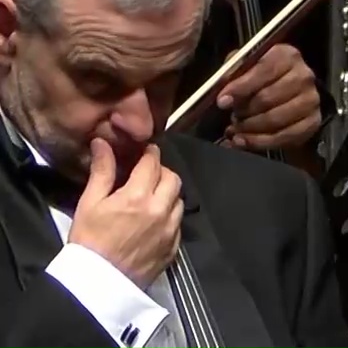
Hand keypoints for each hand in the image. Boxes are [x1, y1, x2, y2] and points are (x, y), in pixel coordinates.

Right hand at [68, 141, 181, 287]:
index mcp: (139, 196)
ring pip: (179, 200)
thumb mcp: (89, 204)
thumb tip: (103, 143)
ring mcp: (170, 229)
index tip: (145, 152)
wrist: (96, 285)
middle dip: (161, 172)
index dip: (149, 154)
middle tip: (146, 175)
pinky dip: (170, 216)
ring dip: (168, 194)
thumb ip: (102, 172)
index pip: (153, 163)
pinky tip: (154, 220)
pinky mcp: (174, 247)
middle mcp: (161, 210)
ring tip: (150, 198)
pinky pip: (178, 223)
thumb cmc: (88, 242)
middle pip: (173, 178)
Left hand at [217, 43, 321, 152]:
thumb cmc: (262, 76)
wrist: (287, 89)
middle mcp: (303, 76)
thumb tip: (222, 88)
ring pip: (275, 119)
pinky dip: (260, 142)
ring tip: (238, 127)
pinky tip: (245, 140)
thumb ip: (233, 71)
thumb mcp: (246, 64)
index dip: (241, 87)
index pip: (264, 71)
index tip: (222, 101)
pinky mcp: (312, 121)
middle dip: (244, 111)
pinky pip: (284, 136)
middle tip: (232, 116)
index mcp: (287, 56)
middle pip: (268, 98)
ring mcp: (311, 100)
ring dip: (250, 127)